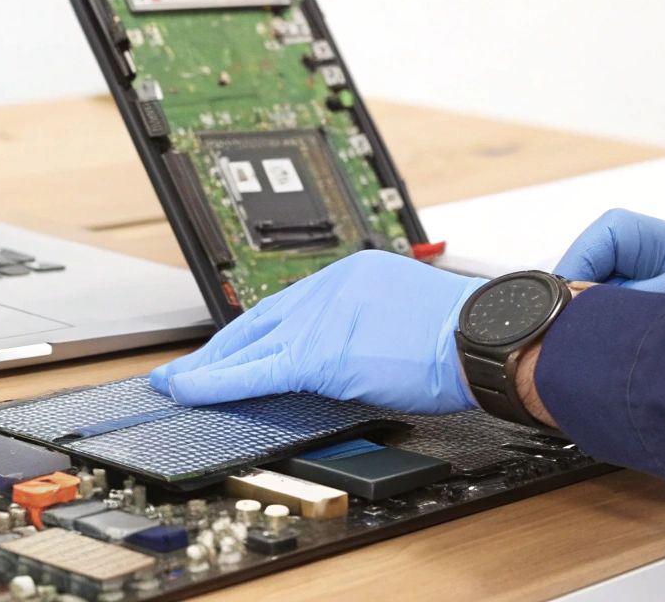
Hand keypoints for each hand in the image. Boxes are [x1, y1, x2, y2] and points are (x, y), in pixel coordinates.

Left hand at [149, 251, 485, 411]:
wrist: (488, 336)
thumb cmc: (467, 335)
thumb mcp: (408, 316)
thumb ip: (369, 329)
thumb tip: (351, 359)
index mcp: (351, 275)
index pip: (288, 306)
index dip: (254, 330)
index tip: (233, 346)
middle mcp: (328, 286)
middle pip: (259, 319)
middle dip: (219, 347)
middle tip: (188, 367)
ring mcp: (320, 318)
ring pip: (248, 344)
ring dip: (208, 367)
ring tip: (176, 384)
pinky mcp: (318, 354)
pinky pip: (253, 372)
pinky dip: (216, 382)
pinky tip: (188, 390)